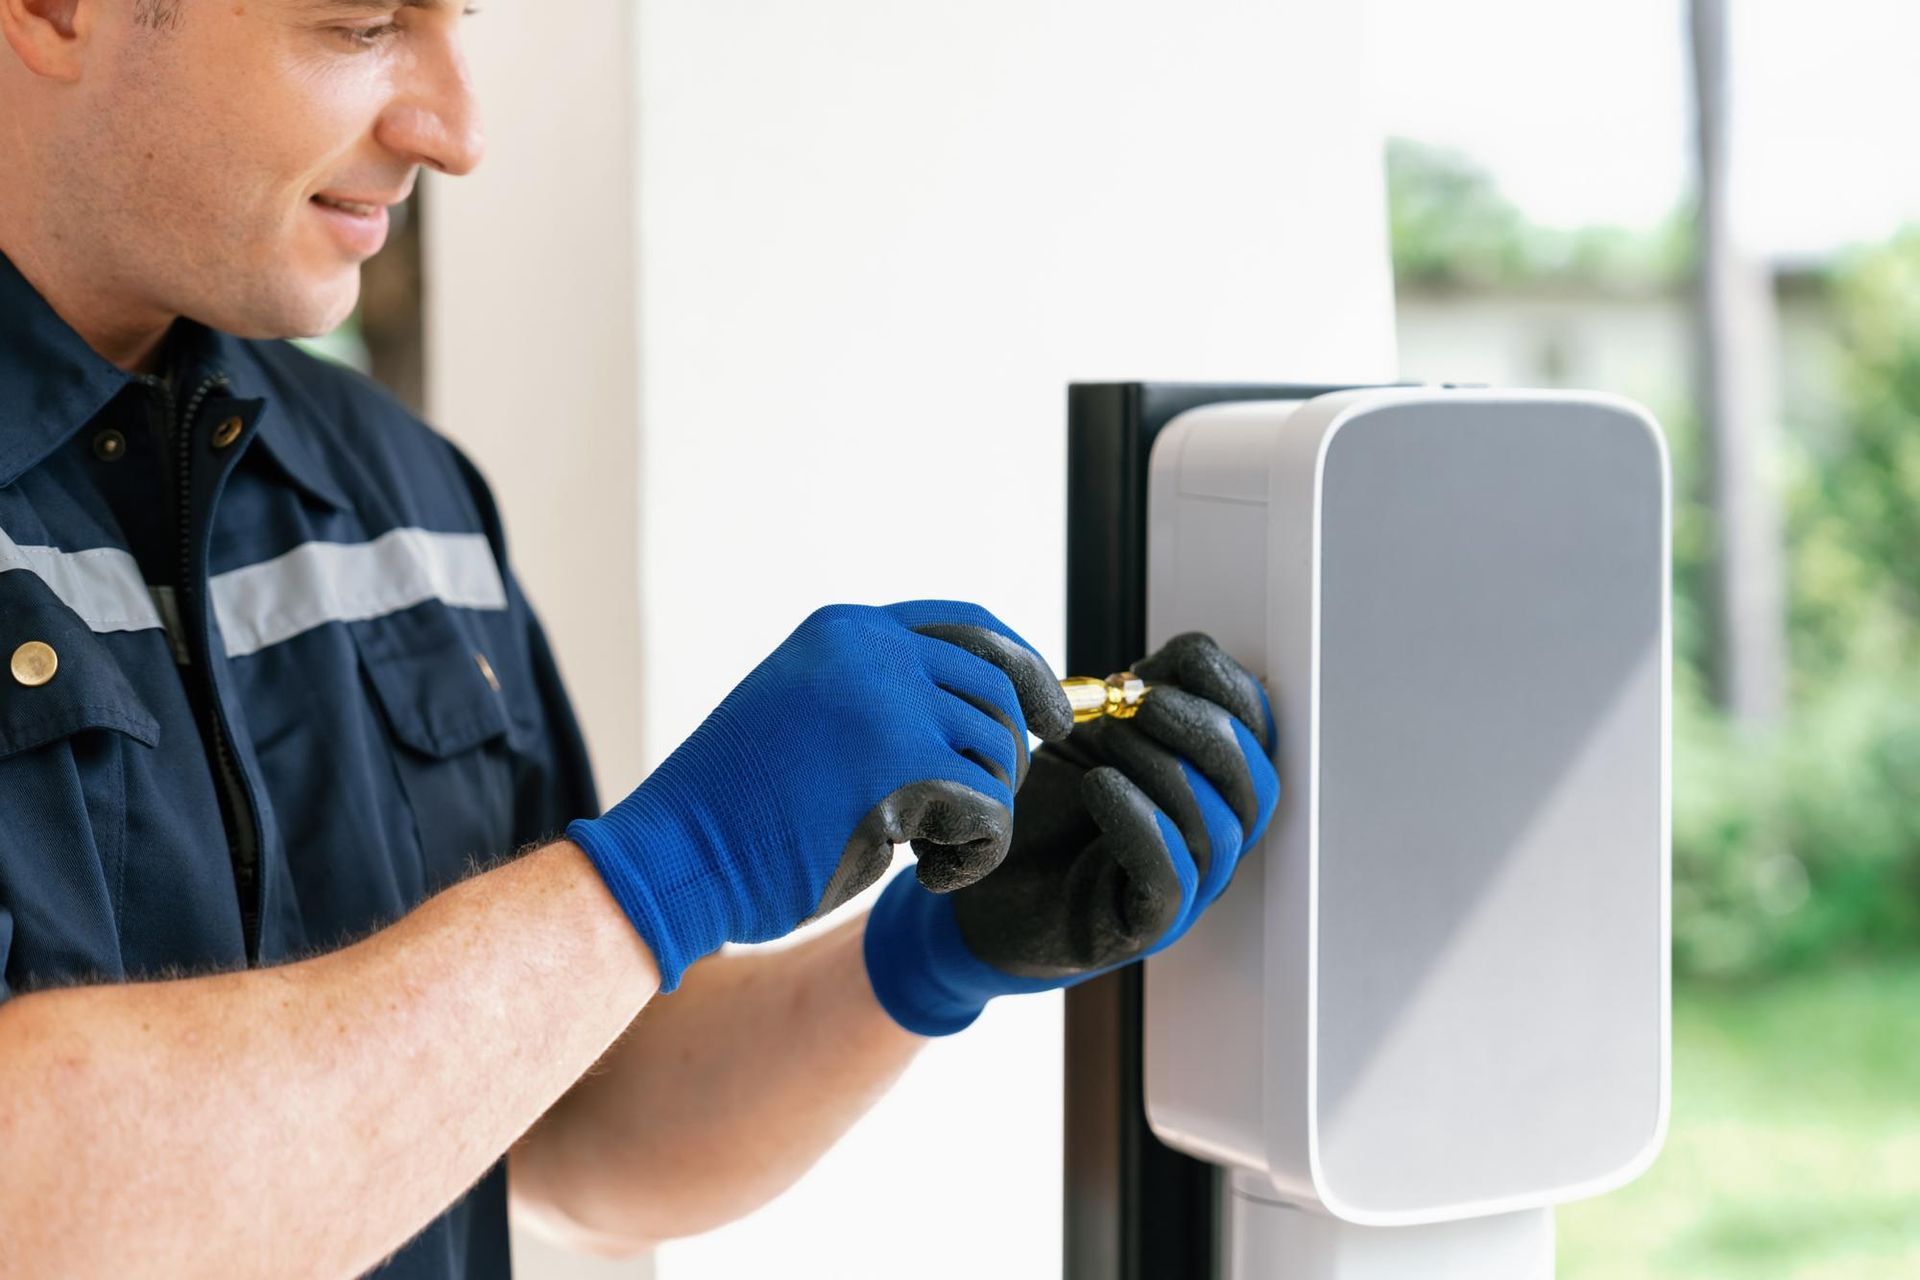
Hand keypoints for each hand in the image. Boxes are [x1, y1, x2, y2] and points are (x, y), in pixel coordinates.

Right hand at [567, 602, 1072, 990]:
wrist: (675, 856)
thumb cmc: (736, 809)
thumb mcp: (807, 715)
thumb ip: (878, 696)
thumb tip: (980, 713)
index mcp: (847, 630)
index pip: (971, 625)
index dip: (1025, 669)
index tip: (1051, 716)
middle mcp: (873, 652)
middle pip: (1000, 690)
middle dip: (1010, 756)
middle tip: (983, 810)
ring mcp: (890, 703)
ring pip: (1000, 754)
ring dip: (984, 814)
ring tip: (934, 849)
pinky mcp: (903, 770)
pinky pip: (992, 813)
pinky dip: (976, 855)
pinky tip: (931, 873)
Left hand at [862, 633, 1276, 1034]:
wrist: (982, 878)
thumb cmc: (1045, 806)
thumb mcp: (1092, 733)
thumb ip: (1139, 695)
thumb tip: (1186, 654)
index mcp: (1211, 788)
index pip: (1259, 738)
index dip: (1230, 688)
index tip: (1175, 657)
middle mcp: (1213, 841)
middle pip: (1255, 785)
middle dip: (1206, 730)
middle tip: (1143, 700)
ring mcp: (1187, 891)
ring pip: (1218, 829)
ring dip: (1166, 768)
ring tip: (1110, 736)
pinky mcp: (1143, 927)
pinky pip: (1171, 880)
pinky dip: (1142, 825)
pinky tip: (1100, 785)